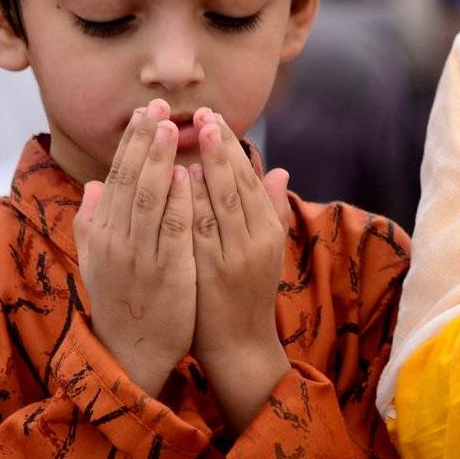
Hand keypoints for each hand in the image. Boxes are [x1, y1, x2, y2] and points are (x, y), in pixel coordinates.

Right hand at [73, 99, 196, 395]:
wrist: (132, 356)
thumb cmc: (120, 303)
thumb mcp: (96, 262)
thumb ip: (92, 223)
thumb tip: (93, 186)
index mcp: (102, 234)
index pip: (117, 177)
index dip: (131, 143)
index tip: (145, 111)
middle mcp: (116, 241)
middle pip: (131, 180)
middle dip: (145, 140)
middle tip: (158, 106)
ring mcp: (141, 258)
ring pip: (150, 199)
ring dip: (161, 161)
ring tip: (173, 128)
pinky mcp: (167, 274)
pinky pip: (174, 230)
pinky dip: (179, 201)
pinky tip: (188, 176)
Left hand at [188, 108, 291, 430]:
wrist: (239, 345)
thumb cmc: (247, 292)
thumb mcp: (267, 249)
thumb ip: (271, 209)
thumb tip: (280, 170)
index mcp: (268, 230)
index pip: (250, 178)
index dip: (232, 146)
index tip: (214, 117)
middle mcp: (255, 240)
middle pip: (237, 183)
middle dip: (219, 146)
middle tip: (203, 113)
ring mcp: (233, 256)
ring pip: (220, 201)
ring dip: (206, 166)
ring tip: (191, 133)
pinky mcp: (211, 272)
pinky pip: (199, 229)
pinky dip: (191, 201)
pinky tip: (179, 178)